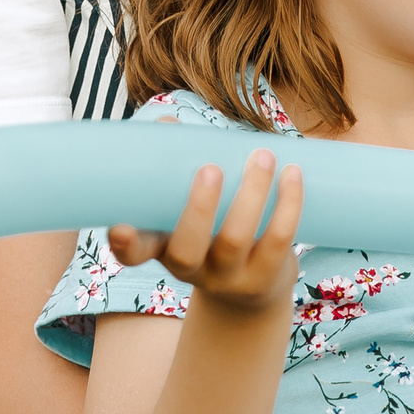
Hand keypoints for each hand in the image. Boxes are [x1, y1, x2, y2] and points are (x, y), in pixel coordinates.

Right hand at [107, 150, 302, 318]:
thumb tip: (167, 122)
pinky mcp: (264, 277)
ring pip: (234, 240)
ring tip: (263, 156)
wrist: (250, 291)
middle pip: (187, 249)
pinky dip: (287, 206)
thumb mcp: (188, 208)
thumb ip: (178, 167)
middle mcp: (191, 268)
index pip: (137, 253)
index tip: (120, 228)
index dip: (126, 244)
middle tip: (210, 168)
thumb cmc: (211, 231)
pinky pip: (276, 241)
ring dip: (250, 193)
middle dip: (198, 208)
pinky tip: (293, 175)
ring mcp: (228, 277)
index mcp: (162, 247)